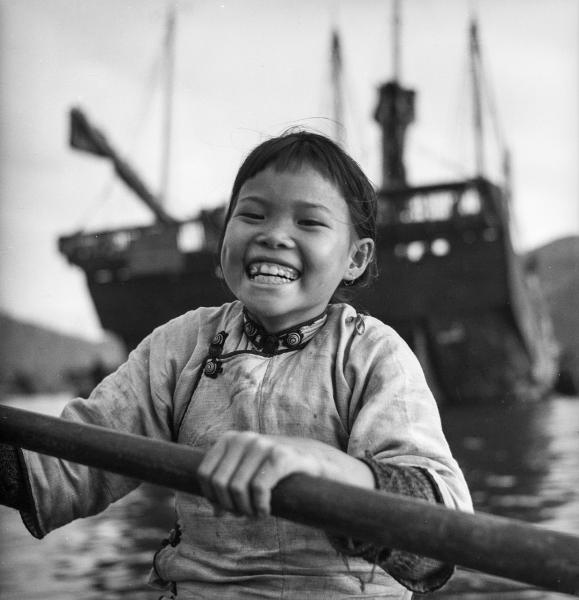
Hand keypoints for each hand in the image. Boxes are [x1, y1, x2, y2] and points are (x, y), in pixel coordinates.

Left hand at [196, 431, 373, 517]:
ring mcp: (264, 445)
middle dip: (229, 506)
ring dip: (245, 510)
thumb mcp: (248, 471)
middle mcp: (245, 438)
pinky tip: (266, 511)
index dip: (212, 497)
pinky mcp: (282, 457)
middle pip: (218, 483)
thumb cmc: (277, 472)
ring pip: (237, 488)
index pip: (205, 474)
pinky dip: (259, 507)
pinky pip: (259, 488)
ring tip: (257, 512)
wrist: (317, 462)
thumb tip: (216, 511)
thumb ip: (228, 484)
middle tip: (245, 513)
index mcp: (231, 439)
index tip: (227, 507)